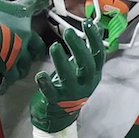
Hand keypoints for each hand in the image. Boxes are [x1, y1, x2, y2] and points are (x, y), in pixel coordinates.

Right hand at [0, 0, 49, 84]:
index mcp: (21, 14)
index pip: (37, 4)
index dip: (42, 2)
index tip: (44, 2)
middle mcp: (24, 33)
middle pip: (39, 43)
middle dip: (37, 45)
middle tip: (33, 46)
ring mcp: (16, 50)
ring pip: (29, 61)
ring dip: (26, 62)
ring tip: (21, 64)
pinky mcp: (6, 64)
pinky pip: (13, 75)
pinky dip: (11, 78)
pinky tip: (8, 82)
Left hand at [31, 17, 106, 132]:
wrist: (61, 115)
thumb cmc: (72, 85)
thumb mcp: (84, 67)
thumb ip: (89, 47)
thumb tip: (97, 26)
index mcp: (94, 73)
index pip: (98, 54)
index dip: (94, 38)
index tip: (88, 23)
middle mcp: (86, 83)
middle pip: (87, 64)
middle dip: (79, 47)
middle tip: (69, 31)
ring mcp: (71, 93)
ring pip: (69, 77)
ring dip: (62, 61)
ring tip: (55, 46)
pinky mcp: (56, 100)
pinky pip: (51, 92)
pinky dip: (45, 84)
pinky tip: (40, 75)